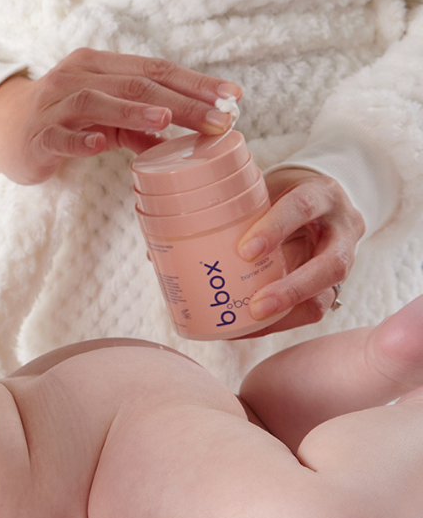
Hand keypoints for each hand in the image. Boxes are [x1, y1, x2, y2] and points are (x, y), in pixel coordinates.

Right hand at [0, 47, 242, 183]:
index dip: (194, 82)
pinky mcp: (38, 136)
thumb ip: (137, 128)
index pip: (154, 70)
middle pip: (134, 85)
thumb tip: (180, 140)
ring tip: (165, 122)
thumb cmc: (60, 120)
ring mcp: (55, 106)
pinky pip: (61, 135)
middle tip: (217, 119)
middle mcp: (77, 78)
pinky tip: (99, 144)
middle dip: (180, 102)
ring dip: (132, 112)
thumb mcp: (103, 119)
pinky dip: (81, 139)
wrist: (2, 129)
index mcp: (98, 67)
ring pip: (96, 102)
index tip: (232, 97)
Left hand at [238, 168, 365, 336]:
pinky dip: (280, 321)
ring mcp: (345, 259)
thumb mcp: (266, 189)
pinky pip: (313, 309)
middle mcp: (343, 229)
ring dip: (285, 314)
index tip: (244, 251)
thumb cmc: (283, 194)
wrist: (320, 199)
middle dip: (292, 290)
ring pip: (326, 294)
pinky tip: (249, 328)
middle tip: (256, 307)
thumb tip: (172, 240)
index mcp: (321, 194)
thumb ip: (236, 208)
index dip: (275, 228)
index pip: (303, 207)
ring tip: (247, 325)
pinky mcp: (335, 284)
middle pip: (331, 265)